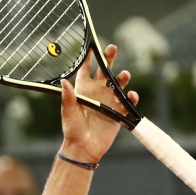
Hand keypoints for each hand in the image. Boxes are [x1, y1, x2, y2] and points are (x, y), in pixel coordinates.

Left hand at [59, 44, 138, 163]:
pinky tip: (131, 95)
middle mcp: (96, 93)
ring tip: (124, 75)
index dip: (88, 58)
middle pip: (105, 71)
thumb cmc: (73, 130)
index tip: (91, 46)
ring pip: (118, 84)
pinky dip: (131, 97)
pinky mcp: (118, 112)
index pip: (85, 70)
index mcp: (83, 90)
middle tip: (112, 48)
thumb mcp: (69, 113)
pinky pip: (127, 102)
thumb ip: (68, 97)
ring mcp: (108, 101)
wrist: (84, 148)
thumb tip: (64, 81)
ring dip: (122, 77)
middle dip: (109, 59)